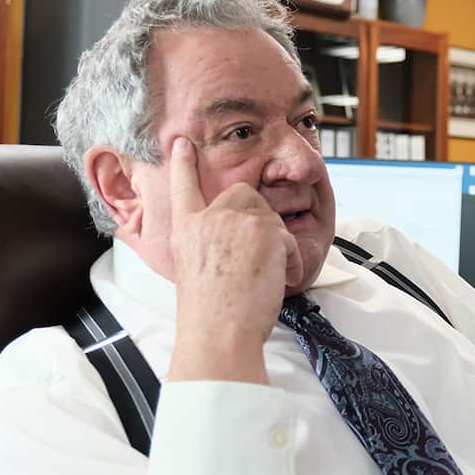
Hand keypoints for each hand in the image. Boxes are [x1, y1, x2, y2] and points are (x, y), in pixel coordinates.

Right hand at [166, 137, 302, 383]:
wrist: (219, 331)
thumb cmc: (209, 314)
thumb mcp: (195, 270)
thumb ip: (208, 246)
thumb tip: (231, 243)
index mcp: (186, 230)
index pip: (182, 188)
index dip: (184, 164)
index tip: (182, 143)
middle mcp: (209, 219)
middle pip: (244, 195)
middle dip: (258, 218)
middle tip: (258, 253)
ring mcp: (237, 221)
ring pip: (271, 218)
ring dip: (277, 247)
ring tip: (267, 277)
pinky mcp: (266, 231)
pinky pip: (289, 240)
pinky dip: (292, 262)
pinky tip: (280, 281)